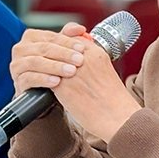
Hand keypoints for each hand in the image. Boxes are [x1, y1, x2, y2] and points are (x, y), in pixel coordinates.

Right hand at [9, 23, 87, 94]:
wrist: (43, 92)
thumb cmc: (53, 66)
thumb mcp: (61, 50)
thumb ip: (70, 37)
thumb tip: (80, 29)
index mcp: (31, 37)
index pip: (51, 37)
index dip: (68, 42)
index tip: (82, 48)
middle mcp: (20, 49)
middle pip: (44, 48)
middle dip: (64, 54)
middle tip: (80, 60)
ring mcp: (17, 66)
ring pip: (36, 62)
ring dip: (55, 66)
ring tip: (71, 71)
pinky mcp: (18, 82)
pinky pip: (29, 78)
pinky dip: (44, 79)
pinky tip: (56, 81)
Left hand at [10, 23, 140, 141]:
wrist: (118, 118)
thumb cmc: (114, 99)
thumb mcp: (106, 72)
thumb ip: (91, 61)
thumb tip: (76, 58)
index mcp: (96, 53)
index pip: (72, 40)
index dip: (62, 44)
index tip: (56, 49)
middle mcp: (84, 58)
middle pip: (59, 47)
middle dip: (50, 52)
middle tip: (43, 58)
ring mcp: (73, 71)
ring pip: (50, 60)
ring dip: (45, 64)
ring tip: (41, 70)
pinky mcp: (64, 86)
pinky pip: (47, 76)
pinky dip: (42, 78)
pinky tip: (41, 82)